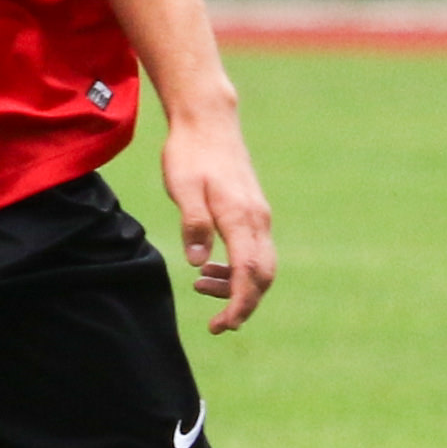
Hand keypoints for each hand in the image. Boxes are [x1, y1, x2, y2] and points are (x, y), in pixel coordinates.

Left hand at [160, 112, 275, 331]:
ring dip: (237, 285)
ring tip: (200, 288)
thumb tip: (199, 263)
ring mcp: (258, 215)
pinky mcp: (252, 211)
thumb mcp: (183, 188)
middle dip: (244, 304)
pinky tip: (209, 268)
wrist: (207, 121)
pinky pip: (254, 249)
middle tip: (217, 324)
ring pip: (260, 264)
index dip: (239, 304)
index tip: (222, 325)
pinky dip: (238, 268)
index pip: (248, 273)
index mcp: (241, 217)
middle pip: (263, 275)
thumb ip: (193, 224)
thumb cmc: (190, 154)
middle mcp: (257, 219)